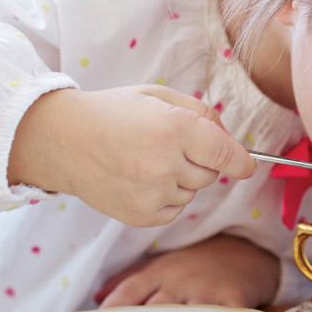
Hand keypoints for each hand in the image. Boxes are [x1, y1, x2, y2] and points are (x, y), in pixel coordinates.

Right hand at [8, 86, 255, 225]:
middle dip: (200, 161)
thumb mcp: (158, 96)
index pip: (224, 154)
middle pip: (210, 174)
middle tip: (169, 145)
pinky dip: (166, 197)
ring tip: (147, 160)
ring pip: (192, 193)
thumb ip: (201, 114)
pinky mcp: (141, 215)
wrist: (64, 141)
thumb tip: (230, 141)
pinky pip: (174, 210)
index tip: (247, 167)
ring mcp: (152, 193)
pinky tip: (140, 178)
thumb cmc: (113, 113)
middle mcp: (164, 164)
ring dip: (181, 179)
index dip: (241, 162)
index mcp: (173, 128)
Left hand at [93, 234, 280, 307]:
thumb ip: (130, 282)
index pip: (128, 291)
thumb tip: (96, 301)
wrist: (247, 247)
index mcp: (159, 273)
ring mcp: (207, 290)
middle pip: (154, 310)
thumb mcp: (163, 265)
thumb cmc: (198, 263)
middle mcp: (180, 280)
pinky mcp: (234, 300)